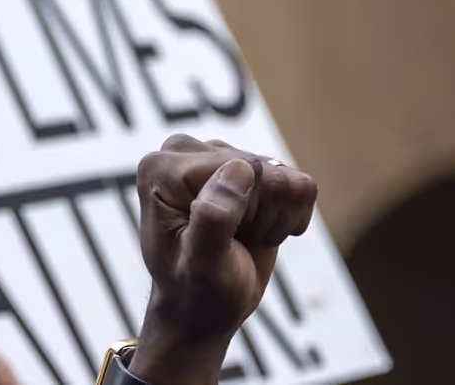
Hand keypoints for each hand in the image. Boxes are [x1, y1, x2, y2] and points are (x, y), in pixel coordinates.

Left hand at [128, 135, 316, 384]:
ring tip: (241, 237)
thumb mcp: (200, 265)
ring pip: (287, 177)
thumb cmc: (194, 291)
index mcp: (161, 168)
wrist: (201, 308)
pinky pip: (299, 184)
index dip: (245, 212)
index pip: (240, 168)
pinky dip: (288, 216)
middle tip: (233, 242)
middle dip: (261, 216)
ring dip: (274, 218)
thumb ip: (213, 218)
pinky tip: (257, 232)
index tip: (223, 240)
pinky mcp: (246, 167)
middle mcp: (184, 152)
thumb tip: (239, 170)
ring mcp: (217, 156)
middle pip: (265, 170)